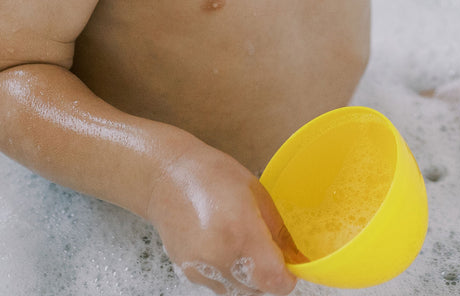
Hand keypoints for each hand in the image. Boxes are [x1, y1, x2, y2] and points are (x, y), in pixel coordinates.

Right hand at [146, 139, 301, 294]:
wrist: (165, 178)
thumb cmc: (211, 175)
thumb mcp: (255, 192)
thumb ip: (277, 230)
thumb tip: (293, 256)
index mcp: (241, 232)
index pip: (274, 280)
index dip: (286, 278)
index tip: (288, 268)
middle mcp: (220, 257)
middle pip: (258, 289)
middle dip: (268, 275)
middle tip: (266, 250)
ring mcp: (202, 269)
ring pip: (239, 291)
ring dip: (248, 277)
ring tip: (241, 244)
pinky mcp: (188, 273)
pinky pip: (219, 285)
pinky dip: (228, 273)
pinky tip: (222, 246)